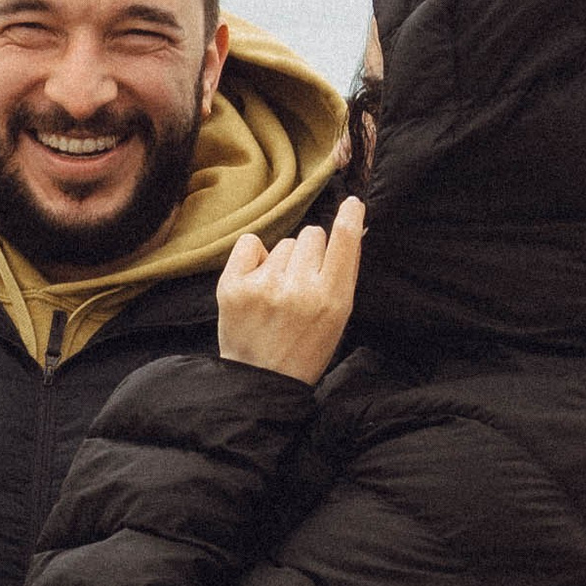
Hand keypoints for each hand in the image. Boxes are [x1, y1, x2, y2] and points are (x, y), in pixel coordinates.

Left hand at [216, 197, 363, 382]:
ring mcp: (264, 286)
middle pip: (311, 235)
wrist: (261, 381)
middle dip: (309, 253)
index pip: (345, 241)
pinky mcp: (233, 286)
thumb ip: (344, 274)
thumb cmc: (305, 348)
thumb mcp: (338, 318)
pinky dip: (254, 257)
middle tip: (301, 283)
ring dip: (282, 260)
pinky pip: (250, 243)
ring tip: (277, 293)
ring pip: (283, 243)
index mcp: (332, 298)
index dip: (351, 216)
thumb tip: (353, 227)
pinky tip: (256, 282)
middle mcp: (299, 289)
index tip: (352, 203)